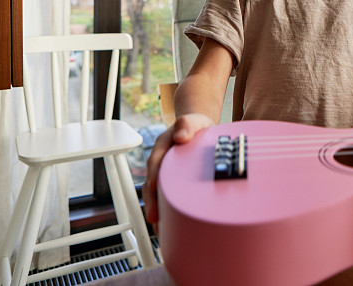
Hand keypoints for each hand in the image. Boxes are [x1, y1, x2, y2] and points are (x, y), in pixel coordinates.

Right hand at [142, 113, 215, 231]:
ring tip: (161, 231)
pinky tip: (170, 228)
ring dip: (158, 212)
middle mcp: (161, 163)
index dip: (154, 177)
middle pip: (152, 185)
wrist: (200, 130)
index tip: (154, 188)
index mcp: (162, 148)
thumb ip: (186, 125)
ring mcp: (165, 174)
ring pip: (157, 195)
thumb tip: (181, 136)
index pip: (155, 163)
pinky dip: (167, 214)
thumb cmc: (195, 127)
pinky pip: (167, 199)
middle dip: (152, 202)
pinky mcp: (173, 184)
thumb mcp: (193, 121)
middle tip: (155, 219)